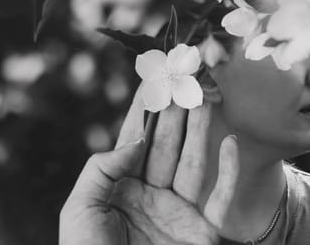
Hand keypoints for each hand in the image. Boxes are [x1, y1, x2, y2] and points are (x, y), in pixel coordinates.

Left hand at [59, 82, 238, 244]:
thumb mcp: (79, 210)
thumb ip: (101, 169)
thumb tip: (134, 141)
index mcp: (123, 188)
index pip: (136, 139)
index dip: (145, 110)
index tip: (155, 80)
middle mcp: (153, 194)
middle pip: (168, 145)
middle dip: (176, 112)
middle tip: (186, 80)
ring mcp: (180, 212)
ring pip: (194, 162)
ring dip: (201, 131)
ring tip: (206, 99)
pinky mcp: (203, 230)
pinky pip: (221, 196)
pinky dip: (229, 171)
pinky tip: (230, 143)